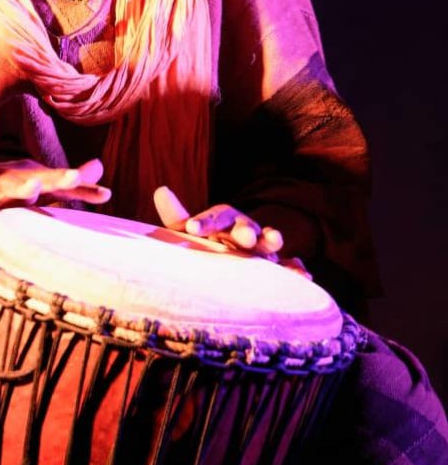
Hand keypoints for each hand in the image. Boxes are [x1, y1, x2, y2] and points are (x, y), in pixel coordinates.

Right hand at [0, 158, 110, 231]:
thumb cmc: (1, 189)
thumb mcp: (35, 186)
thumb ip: (68, 185)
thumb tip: (104, 176)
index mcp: (33, 176)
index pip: (62, 183)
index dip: (83, 189)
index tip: (106, 196)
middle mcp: (15, 177)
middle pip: (38, 178)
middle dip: (56, 178)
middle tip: (73, 178)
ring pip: (6, 186)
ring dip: (19, 186)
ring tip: (33, 188)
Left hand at [153, 186, 311, 276]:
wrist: (232, 256)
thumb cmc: (207, 242)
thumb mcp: (189, 231)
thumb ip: (177, 216)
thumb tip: (160, 189)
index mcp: (222, 220)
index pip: (214, 217)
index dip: (204, 222)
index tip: (192, 228)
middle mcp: (244, 230)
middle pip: (245, 227)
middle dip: (246, 231)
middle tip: (244, 238)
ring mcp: (262, 248)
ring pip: (269, 241)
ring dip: (273, 239)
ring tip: (275, 241)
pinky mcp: (277, 266)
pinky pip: (289, 266)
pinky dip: (296, 270)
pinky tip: (304, 275)